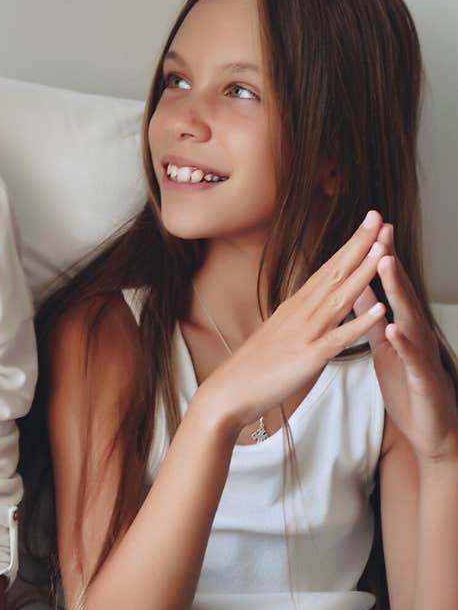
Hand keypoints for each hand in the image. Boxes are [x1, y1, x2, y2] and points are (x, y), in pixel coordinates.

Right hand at [199, 211, 387, 432]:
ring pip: (340, 297)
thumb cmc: (251, 369)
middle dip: (360, 245)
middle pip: (335, 272)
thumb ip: (297, 319)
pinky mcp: (308, 358)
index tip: (368, 223)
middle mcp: (300, 313)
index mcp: (295, 307)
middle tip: (379, 217)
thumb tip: (310, 306)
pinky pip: (339, 338)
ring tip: (384, 248)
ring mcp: (305, 334)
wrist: (226, 392)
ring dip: (363, 272)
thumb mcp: (278, 333)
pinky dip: (360, 323)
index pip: (327, 268)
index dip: (350, 245)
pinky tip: (380, 310)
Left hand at [353, 223, 457, 460]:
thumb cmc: (408, 385)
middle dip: (390, 260)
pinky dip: (402, 341)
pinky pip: (411, 357)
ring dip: (396, 290)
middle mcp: (415, 332)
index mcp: (402, 324)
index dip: (381, 256)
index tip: (371, 227)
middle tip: (380, 230)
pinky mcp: (421, 377)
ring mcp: (421, 353)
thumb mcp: (385, 346)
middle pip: (402, 291)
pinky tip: (392, 327)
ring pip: (409, 316)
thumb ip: (373, 317)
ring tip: (385, 263)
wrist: (432, 429)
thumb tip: (360, 288)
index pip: (391, 285)